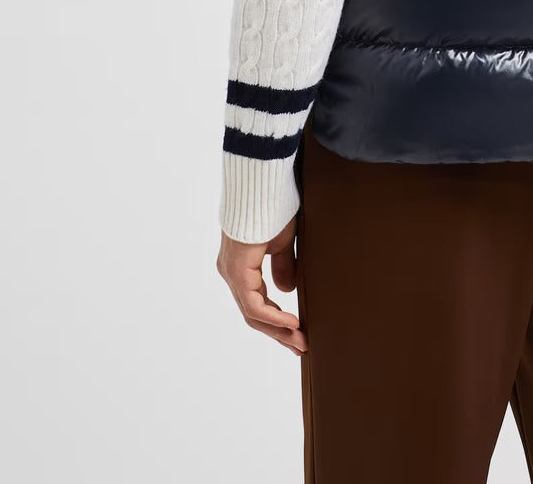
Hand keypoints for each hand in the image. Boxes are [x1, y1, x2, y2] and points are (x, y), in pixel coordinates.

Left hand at [216, 214, 306, 354]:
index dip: (278, 321)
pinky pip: (253, 304)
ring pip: (253, 313)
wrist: (261, 186)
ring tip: (301, 341)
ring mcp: (232, 273)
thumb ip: (283, 266)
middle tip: (301, 346)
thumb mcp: (282, 242)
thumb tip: (285, 291)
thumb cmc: (272, 206)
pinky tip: (293, 323)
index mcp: (241, 266)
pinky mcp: (236, 271)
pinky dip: (274, 317)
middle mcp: (232, 273)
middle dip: (279, 333)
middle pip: (254, 314)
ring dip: (279, 330)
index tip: (299, 331)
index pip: (258, 303)